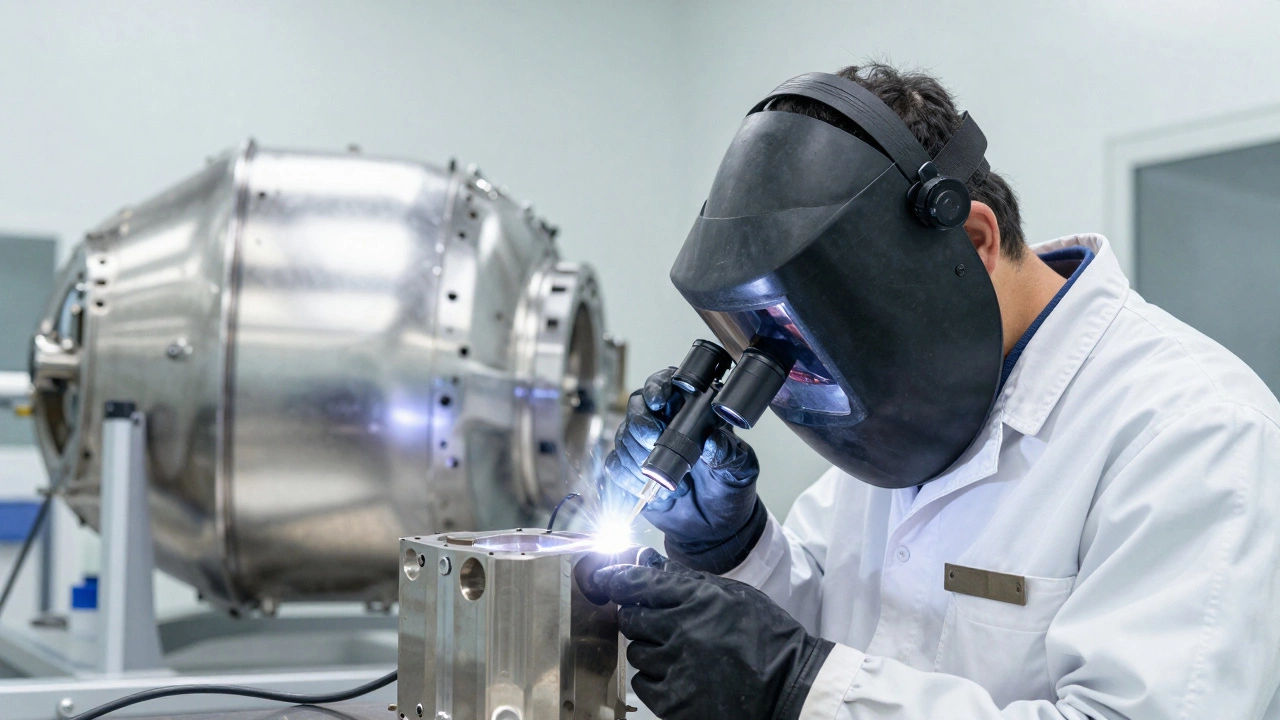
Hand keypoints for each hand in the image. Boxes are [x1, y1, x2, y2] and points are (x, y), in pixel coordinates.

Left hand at [593, 560, 832, 719]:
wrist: (790, 688)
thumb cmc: (768, 638)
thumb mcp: (735, 595)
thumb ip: (689, 580)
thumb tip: (652, 564)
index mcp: (697, 599)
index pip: (638, 584)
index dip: (616, 580)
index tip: (606, 579)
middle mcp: (682, 631)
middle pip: (630, 618)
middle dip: (637, 617)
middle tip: (657, 623)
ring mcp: (676, 668)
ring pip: (636, 652)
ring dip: (650, 650)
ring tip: (680, 653)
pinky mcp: (675, 701)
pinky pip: (643, 683)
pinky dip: (656, 679)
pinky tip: (680, 676)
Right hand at [601, 368, 763, 570]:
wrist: (714, 527)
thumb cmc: (729, 490)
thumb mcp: (740, 470)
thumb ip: (729, 454)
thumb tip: (713, 441)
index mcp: (690, 411)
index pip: (666, 384)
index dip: (657, 387)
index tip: (659, 402)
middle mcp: (663, 423)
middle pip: (636, 407)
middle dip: (640, 423)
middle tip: (653, 440)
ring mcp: (644, 446)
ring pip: (623, 435)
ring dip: (635, 455)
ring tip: (659, 476)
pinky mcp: (630, 469)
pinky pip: (615, 464)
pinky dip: (626, 476)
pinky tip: (646, 487)